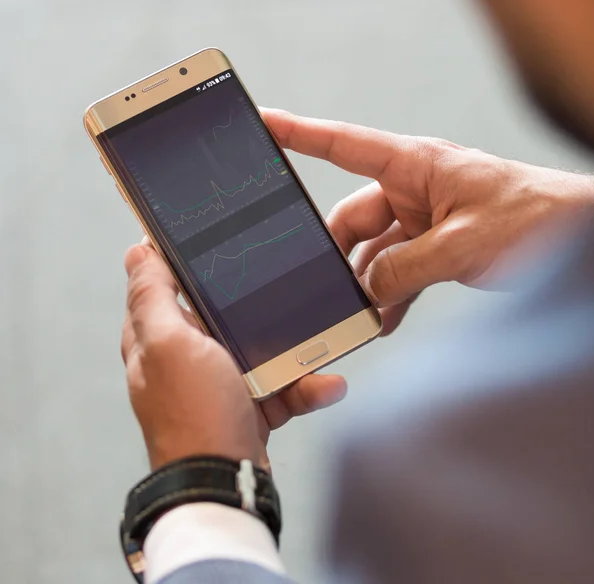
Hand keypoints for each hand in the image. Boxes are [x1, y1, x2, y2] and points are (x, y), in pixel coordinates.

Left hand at [121, 243, 346, 469]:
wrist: (225, 482)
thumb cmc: (194, 412)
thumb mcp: (169, 345)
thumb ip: (152, 297)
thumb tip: (137, 251)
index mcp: (157, 338)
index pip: (165, 285)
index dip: (186, 260)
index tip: (218, 240)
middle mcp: (185, 358)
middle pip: (221, 314)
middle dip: (253, 305)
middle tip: (282, 285)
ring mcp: (220, 382)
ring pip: (259, 348)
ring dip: (292, 349)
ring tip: (320, 344)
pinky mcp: (249, 405)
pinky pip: (281, 385)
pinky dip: (304, 386)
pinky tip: (327, 385)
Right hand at [263, 109, 593, 334]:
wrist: (580, 238)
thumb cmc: (537, 218)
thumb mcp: (464, 243)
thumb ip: (406, 268)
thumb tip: (365, 291)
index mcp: (416, 166)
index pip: (344, 144)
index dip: (299, 134)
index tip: (263, 125)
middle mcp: (414, 190)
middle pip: (352, 219)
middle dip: (336, 254)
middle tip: (321, 286)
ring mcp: (423, 221)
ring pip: (373, 254)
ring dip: (364, 285)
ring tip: (356, 314)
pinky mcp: (436, 249)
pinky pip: (398, 273)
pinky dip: (388, 297)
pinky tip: (382, 321)